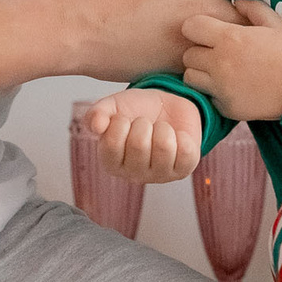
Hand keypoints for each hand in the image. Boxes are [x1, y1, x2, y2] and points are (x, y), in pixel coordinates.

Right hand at [59, 0, 235, 80]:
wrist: (77, 25)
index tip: (220, 0)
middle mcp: (203, 3)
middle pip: (241, 17)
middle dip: (234, 24)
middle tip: (224, 32)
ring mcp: (194, 38)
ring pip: (224, 47)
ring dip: (220, 50)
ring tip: (212, 53)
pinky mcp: (178, 66)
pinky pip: (201, 67)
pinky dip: (198, 68)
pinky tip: (189, 67)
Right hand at [84, 88, 204, 184]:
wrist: (167, 106)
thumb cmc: (137, 110)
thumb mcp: (113, 106)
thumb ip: (98, 113)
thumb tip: (95, 125)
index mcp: (111, 162)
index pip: (111, 144)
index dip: (120, 122)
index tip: (124, 119)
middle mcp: (134, 174)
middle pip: (139, 144)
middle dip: (143, 123)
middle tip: (144, 124)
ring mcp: (160, 175)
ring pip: (164, 146)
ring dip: (164, 128)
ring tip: (160, 130)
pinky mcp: (184, 170)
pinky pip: (186, 151)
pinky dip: (183, 136)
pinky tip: (176, 137)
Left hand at [182, 0, 281, 121]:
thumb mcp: (275, 23)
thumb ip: (252, 8)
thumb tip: (236, 1)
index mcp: (230, 38)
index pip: (190, 27)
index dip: (198, 27)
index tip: (209, 31)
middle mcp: (220, 63)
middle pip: (188, 55)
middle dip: (199, 51)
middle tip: (217, 52)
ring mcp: (222, 88)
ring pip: (191, 78)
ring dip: (201, 73)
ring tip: (220, 71)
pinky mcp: (227, 108)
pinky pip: (208, 97)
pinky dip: (215, 92)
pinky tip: (233, 87)